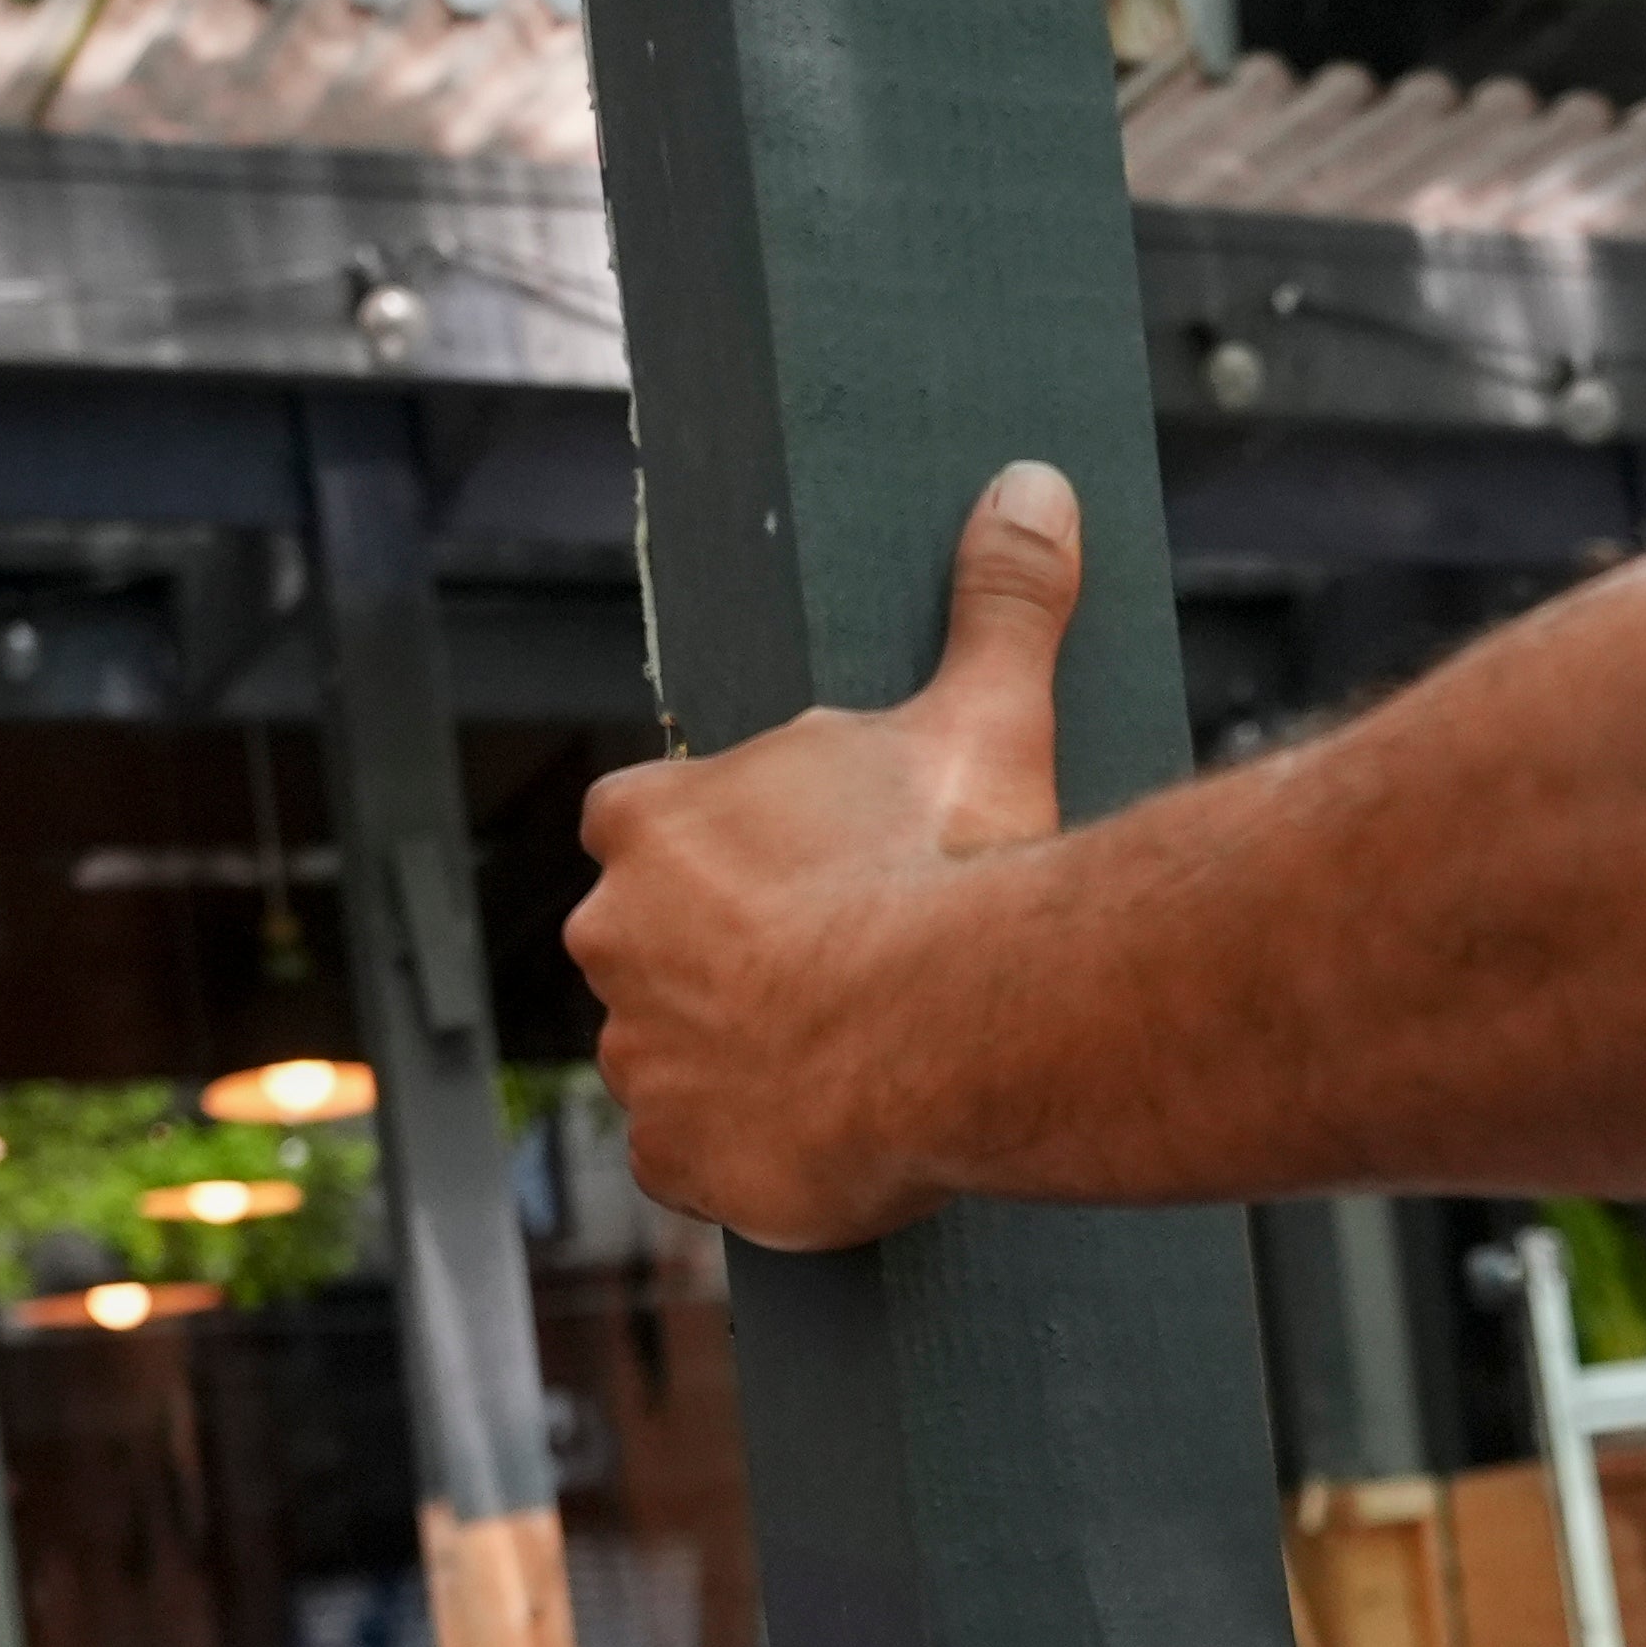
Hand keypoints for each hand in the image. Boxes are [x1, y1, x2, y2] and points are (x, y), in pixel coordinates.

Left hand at [565, 461, 1085, 1250]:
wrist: (959, 1026)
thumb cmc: (948, 862)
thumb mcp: (982, 713)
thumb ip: (995, 602)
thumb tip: (1034, 486)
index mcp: (649, 821)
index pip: (650, 825)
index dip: (733, 851)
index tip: (809, 873)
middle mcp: (611, 936)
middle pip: (657, 943)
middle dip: (734, 958)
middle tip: (846, 967)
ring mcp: (637, 1056)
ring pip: (675, 1054)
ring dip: (741, 1057)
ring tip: (852, 1058)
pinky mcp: (676, 1160)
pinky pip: (696, 1159)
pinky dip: (746, 1156)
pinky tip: (824, 1137)